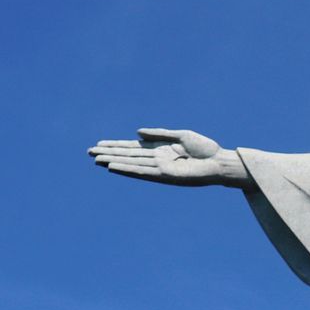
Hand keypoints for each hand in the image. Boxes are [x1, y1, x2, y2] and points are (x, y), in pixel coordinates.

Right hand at [87, 128, 250, 187]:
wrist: (219, 162)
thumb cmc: (205, 149)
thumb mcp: (180, 135)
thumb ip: (159, 134)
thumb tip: (137, 133)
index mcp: (160, 149)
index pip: (133, 148)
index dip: (116, 146)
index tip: (99, 144)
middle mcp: (157, 160)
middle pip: (128, 156)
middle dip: (109, 154)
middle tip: (89, 153)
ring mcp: (159, 169)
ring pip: (131, 164)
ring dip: (113, 162)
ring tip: (96, 160)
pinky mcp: (165, 176)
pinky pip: (142, 172)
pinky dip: (127, 170)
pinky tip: (114, 167)